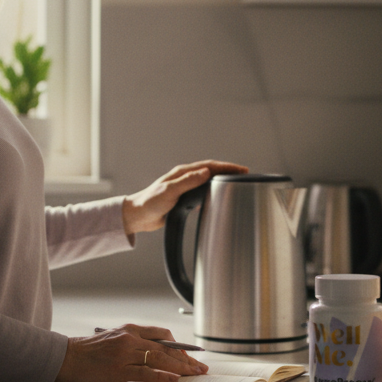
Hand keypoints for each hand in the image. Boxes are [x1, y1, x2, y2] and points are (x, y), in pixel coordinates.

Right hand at [54, 324, 208, 381]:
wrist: (67, 357)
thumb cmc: (89, 351)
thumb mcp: (113, 339)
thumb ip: (133, 343)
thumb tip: (155, 354)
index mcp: (129, 329)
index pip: (162, 334)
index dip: (180, 346)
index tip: (190, 356)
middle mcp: (130, 338)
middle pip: (166, 348)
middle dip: (187, 359)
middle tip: (200, 368)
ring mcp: (125, 354)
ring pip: (160, 359)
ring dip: (181, 368)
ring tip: (194, 375)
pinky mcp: (119, 369)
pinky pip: (146, 372)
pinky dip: (162, 376)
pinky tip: (173, 379)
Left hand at [121, 160, 248, 235]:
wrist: (137, 215)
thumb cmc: (149, 203)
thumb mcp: (170, 191)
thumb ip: (187, 182)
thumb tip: (206, 172)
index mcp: (182, 173)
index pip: (210, 166)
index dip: (227, 167)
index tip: (241, 170)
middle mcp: (184, 178)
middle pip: (212, 171)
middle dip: (228, 171)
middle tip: (244, 175)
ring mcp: (184, 188)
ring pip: (208, 181)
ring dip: (222, 180)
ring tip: (235, 183)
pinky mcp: (183, 198)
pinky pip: (202, 192)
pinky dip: (213, 191)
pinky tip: (218, 196)